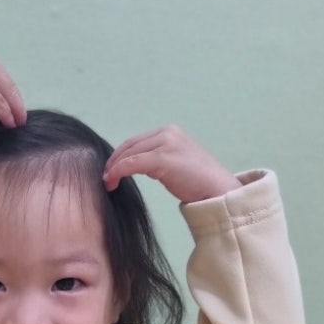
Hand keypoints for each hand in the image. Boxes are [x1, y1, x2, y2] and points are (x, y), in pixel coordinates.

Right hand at [0, 47, 25, 138]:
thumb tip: (3, 111)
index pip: (2, 78)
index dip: (12, 97)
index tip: (17, 113)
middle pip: (8, 83)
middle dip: (16, 104)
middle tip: (22, 121)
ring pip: (5, 91)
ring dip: (13, 110)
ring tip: (17, 125)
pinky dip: (6, 113)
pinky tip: (9, 124)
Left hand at [103, 125, 241, 202]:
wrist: (218, 190)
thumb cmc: (198, 182)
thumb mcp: (176, 163)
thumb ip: (158, 159)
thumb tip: (136, 165)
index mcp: (171, 132)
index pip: (137, 141)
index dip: (120, 155)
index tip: (110, 170)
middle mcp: (168, 133)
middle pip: (130, 145)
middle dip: (114, 161)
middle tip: (105, 177)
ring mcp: (166, 144)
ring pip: (129, 154)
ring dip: (113, 168)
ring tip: (107, 182)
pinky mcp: (163, 158)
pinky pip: (132, 164)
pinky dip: (118, 172)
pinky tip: (112, 181)